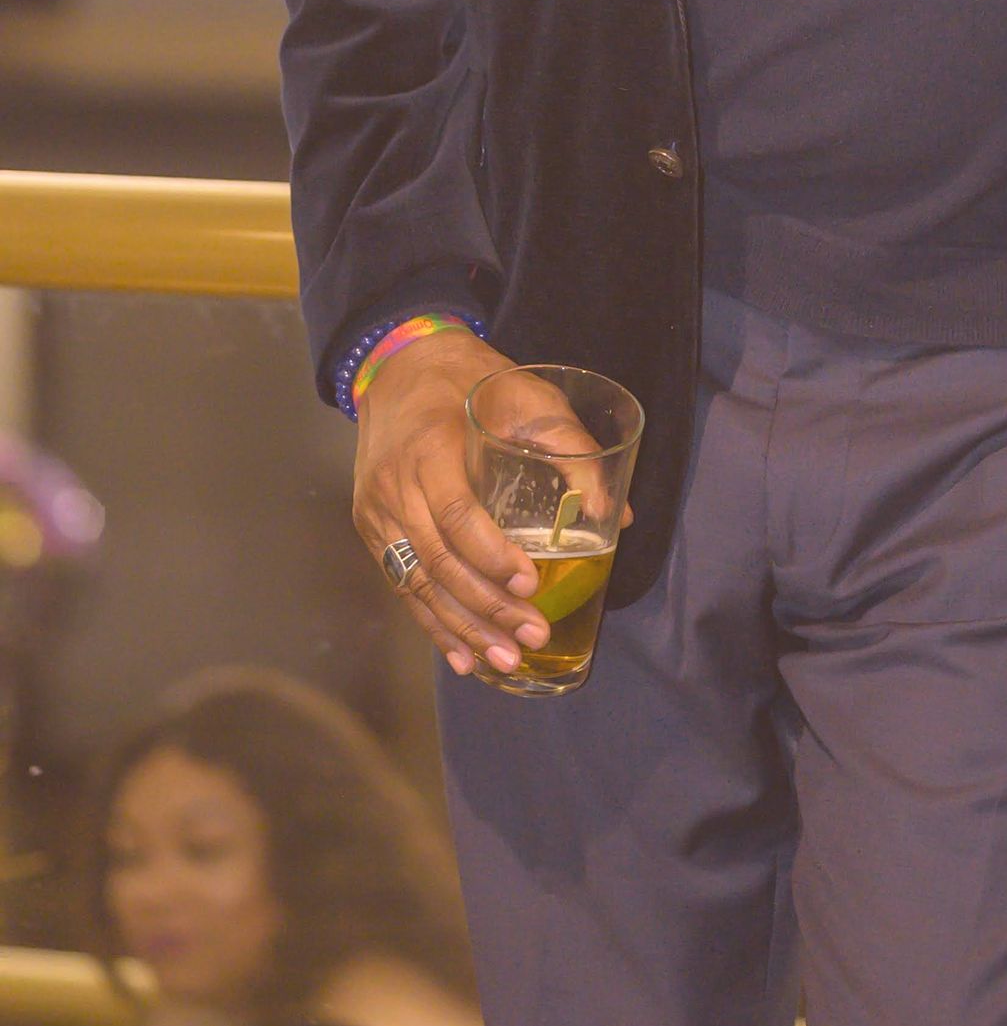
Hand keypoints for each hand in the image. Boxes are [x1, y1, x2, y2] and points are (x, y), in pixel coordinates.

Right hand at [353, 328, 549, 677]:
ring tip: (506, 661)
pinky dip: (433, 624)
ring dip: (463, 628)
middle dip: (486, 607)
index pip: (455, 515)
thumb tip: (615, 514)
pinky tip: (462, 657)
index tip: (530, 582)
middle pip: (437, 560)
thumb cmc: (470, 378)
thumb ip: (571, 447)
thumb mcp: (526, 395)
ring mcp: (376, 511)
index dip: (491, 555)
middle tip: (532, 634)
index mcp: (428, 446)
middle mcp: (393, 485)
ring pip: (417, 583)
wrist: (400, 364)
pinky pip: (402, 585)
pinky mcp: (373, 528)